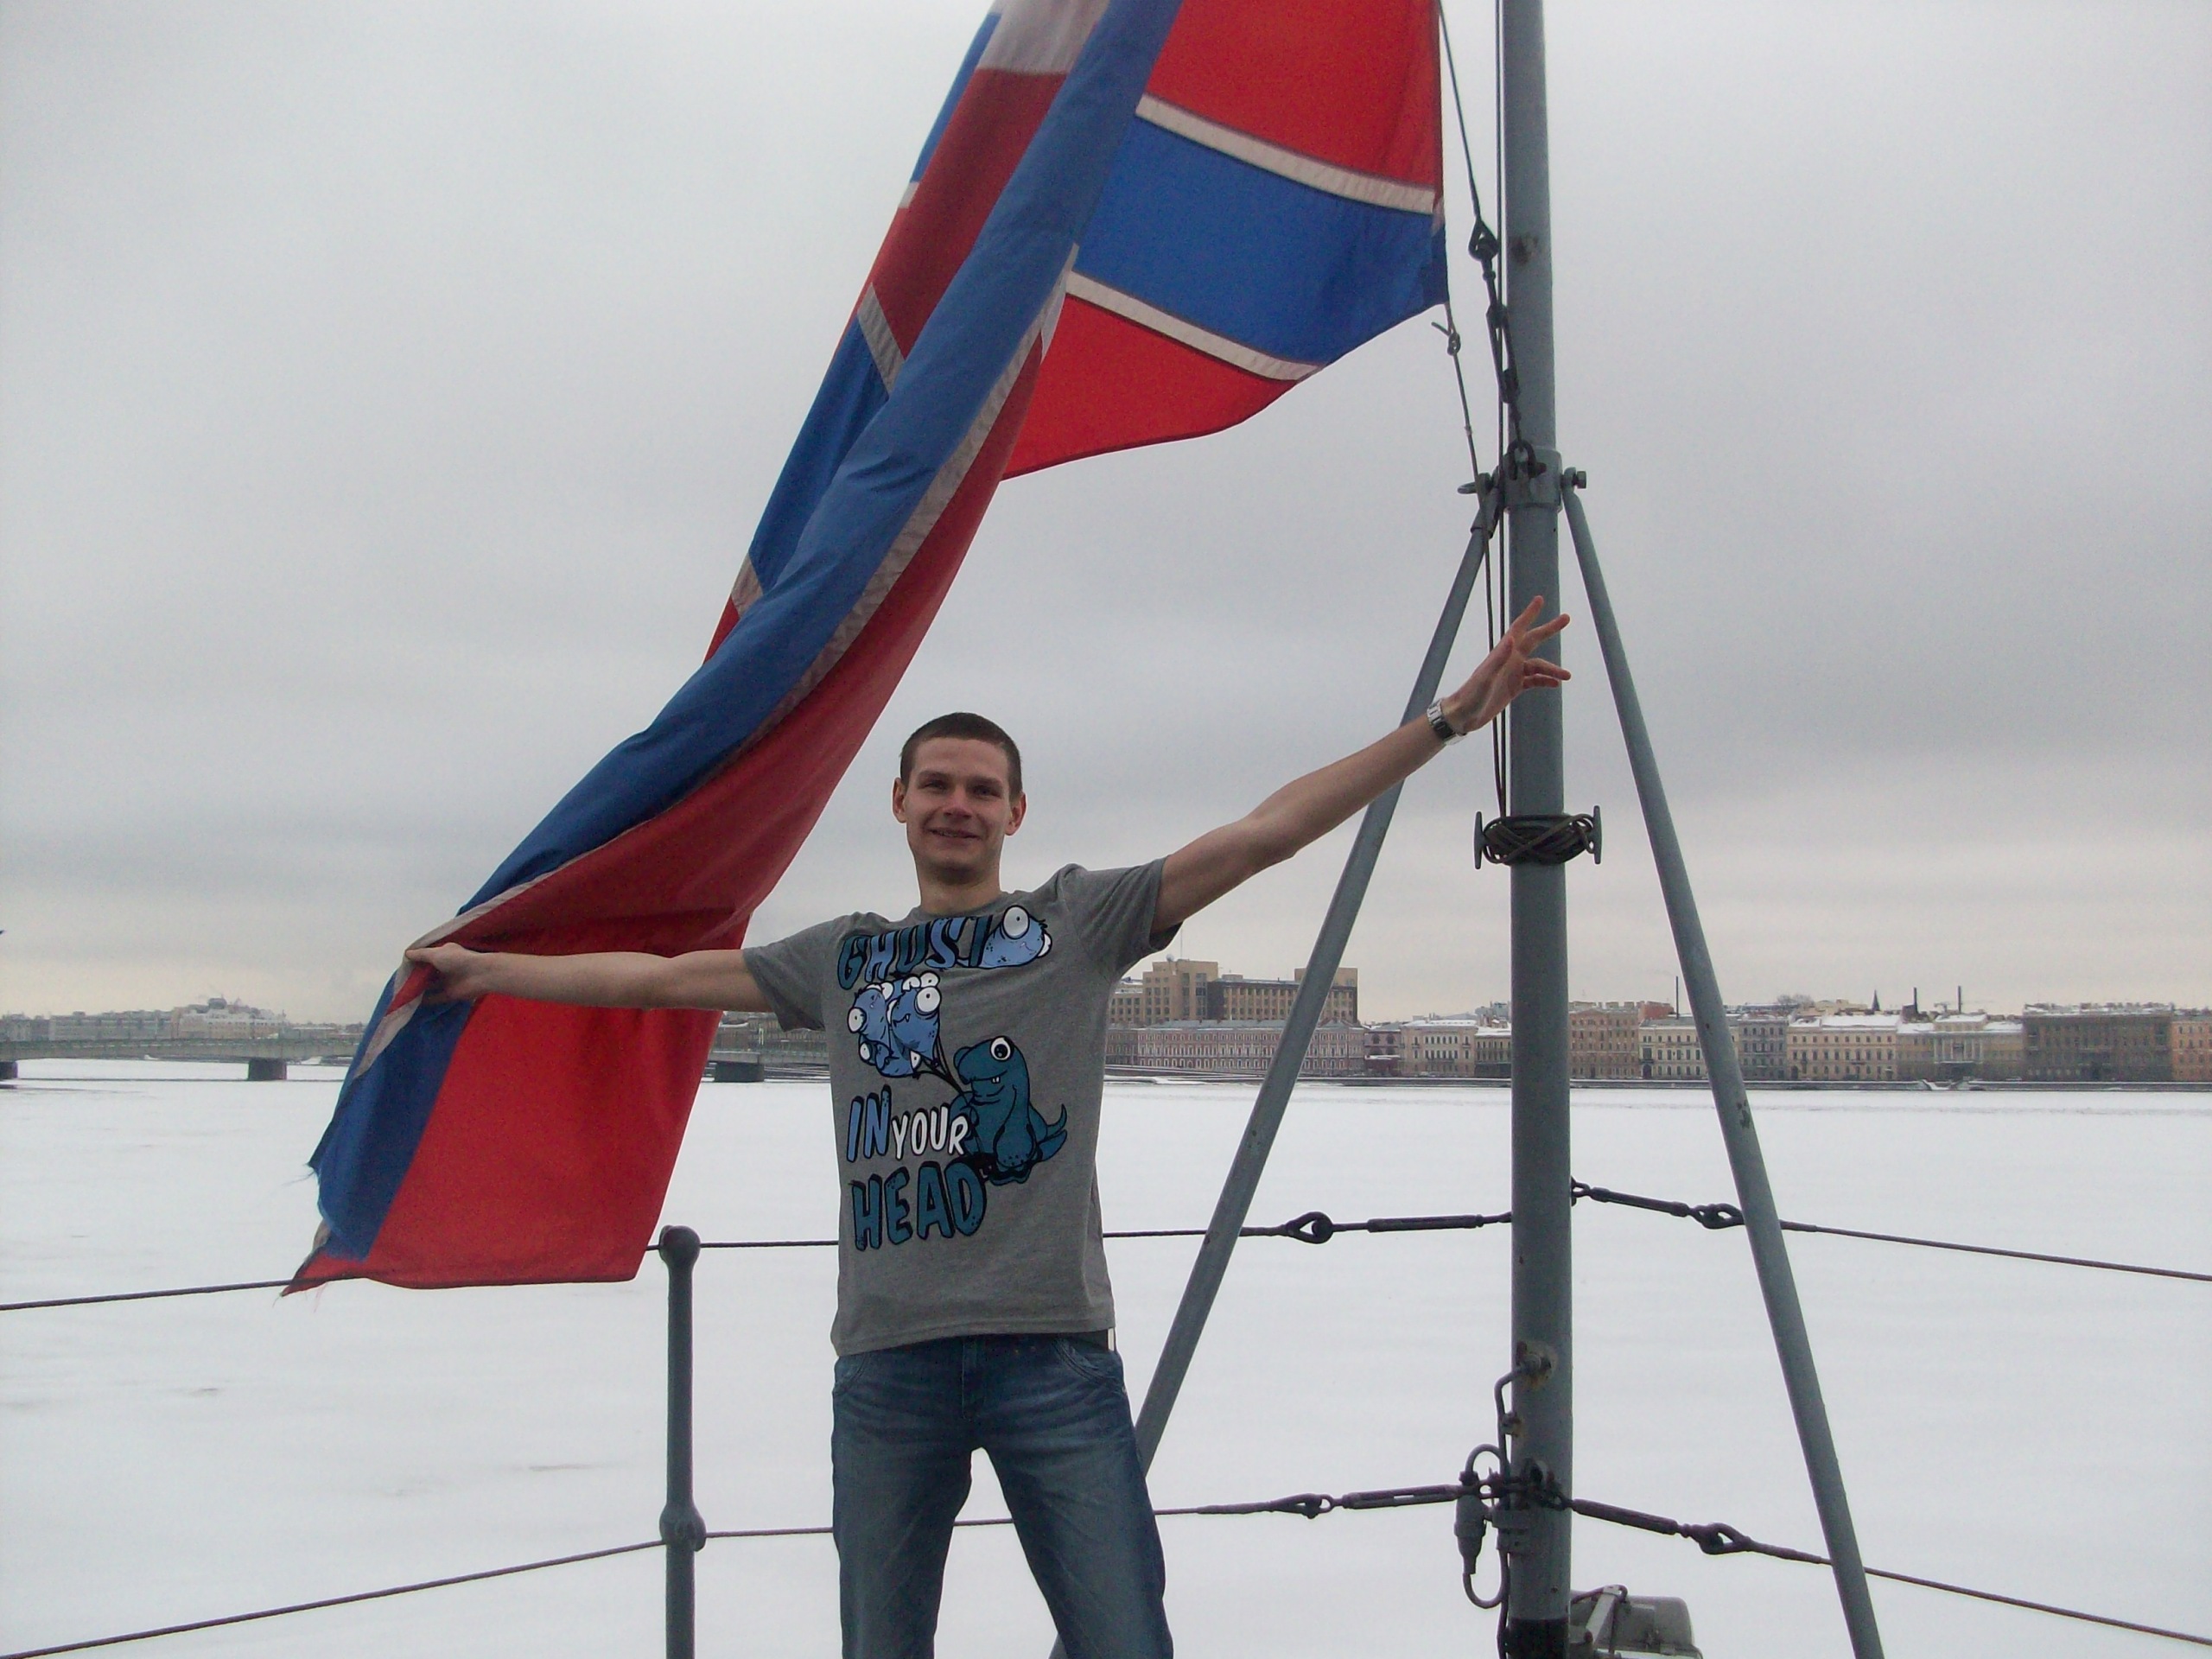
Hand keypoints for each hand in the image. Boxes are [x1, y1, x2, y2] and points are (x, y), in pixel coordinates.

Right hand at [405, 942, 496, 1002]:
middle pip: (429, 972)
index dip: (416, 961)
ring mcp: (449, 981)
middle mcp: (446, 967)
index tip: (403, 967)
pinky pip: (436, 997)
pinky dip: (427, 1000)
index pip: (427, 957)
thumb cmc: (457, 960)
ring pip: (431, 985)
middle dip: (417, 976)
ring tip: (405, 993)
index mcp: (444, 954)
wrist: (479, 975)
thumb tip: (406, 954)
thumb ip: (421, 955)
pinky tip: (414, 1003)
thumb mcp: (436, 953)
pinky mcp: (451, 994)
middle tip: (401, 982)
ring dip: (420, 989)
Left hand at [1443, 595, 1570, 732]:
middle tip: (1567, 618)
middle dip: (1549, 629)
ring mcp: (1512, 674)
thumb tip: (1512, 638)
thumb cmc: (1471, 695)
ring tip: (1568, 676)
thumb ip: (1498, 659)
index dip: (1529, 614)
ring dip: (1553, 670)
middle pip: (1533, 641)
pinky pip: (1534, 681)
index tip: (1540, 599)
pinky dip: (1545, 681)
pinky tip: (1555, 685)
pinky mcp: (1513, 687)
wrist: (1463, 715)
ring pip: (1538, 666)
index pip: (1518, 629)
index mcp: (1503, 654)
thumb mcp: (1485, 678)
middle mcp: (1509, 660)